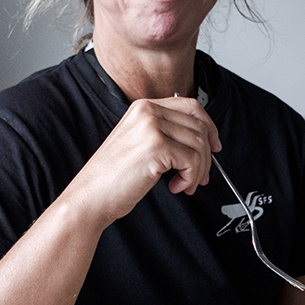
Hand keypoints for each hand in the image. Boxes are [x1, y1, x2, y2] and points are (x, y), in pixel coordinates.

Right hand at [62, 95, 221, 227]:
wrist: (90, 197)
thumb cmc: (113, 178)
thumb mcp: (140, 144)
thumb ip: (166, 134)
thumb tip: (203, 141)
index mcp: (143, 107)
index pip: (191, 106)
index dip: (209, 127)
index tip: (214, 146)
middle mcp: (148, 111)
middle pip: (199, 126)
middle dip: (207, 155)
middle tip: (199, 176)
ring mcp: (151, 127)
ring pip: (199, 144)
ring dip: (198, 170)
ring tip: (184, 184)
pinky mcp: (156, 146)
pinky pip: (192, 160)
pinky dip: (191, 177)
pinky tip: (176, 186)